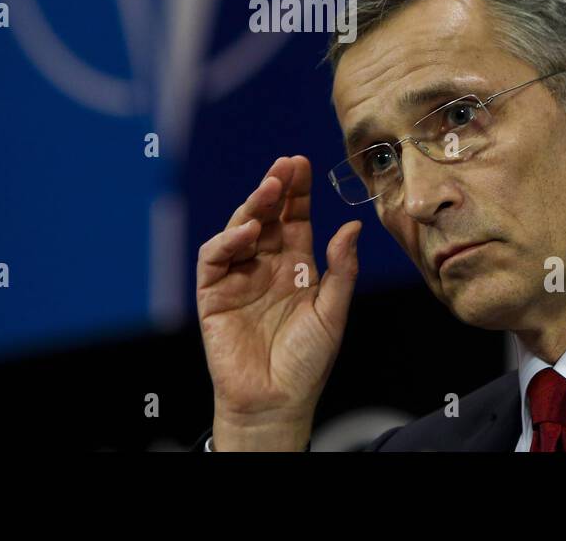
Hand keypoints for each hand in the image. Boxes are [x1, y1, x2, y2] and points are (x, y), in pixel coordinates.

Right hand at [196, 155, 361, 449]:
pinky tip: (249, 230)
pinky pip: (215, 258)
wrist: (276, 401)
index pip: (294, 218)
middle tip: (285, 165)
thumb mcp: (333, 312)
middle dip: (275, 188)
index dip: (297, 192)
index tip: (302, 164)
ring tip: (270, 187)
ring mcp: (238, 277)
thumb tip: (352, 226)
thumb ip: (342, 269)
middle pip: (267, 216)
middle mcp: (266, 265)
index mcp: (296, 265)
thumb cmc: (307, 362)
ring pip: (240, 228)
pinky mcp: (213, 293)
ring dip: (253, 205)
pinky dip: (229, 240)